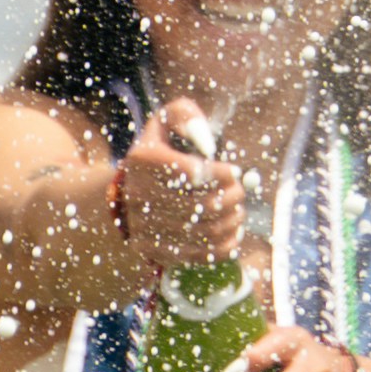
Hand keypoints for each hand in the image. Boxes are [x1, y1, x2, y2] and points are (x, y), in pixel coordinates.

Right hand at [111, 102, 246, 276]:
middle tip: (240, 191)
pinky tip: (232, 231)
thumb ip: (185, 116)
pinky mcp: (154, 251)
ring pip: (203, 231)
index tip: (233, 171)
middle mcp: (138, 196)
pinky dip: (225, 245)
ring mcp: (144, 227)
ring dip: (231, 221)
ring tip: (238, 210)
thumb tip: (206, 142)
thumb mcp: (166, 123)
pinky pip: (198, 254)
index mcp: (142, 160)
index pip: (192, 173)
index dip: (221, 174)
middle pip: (201, 205)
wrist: (130, 191)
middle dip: (231, 198)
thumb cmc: (159, 151)